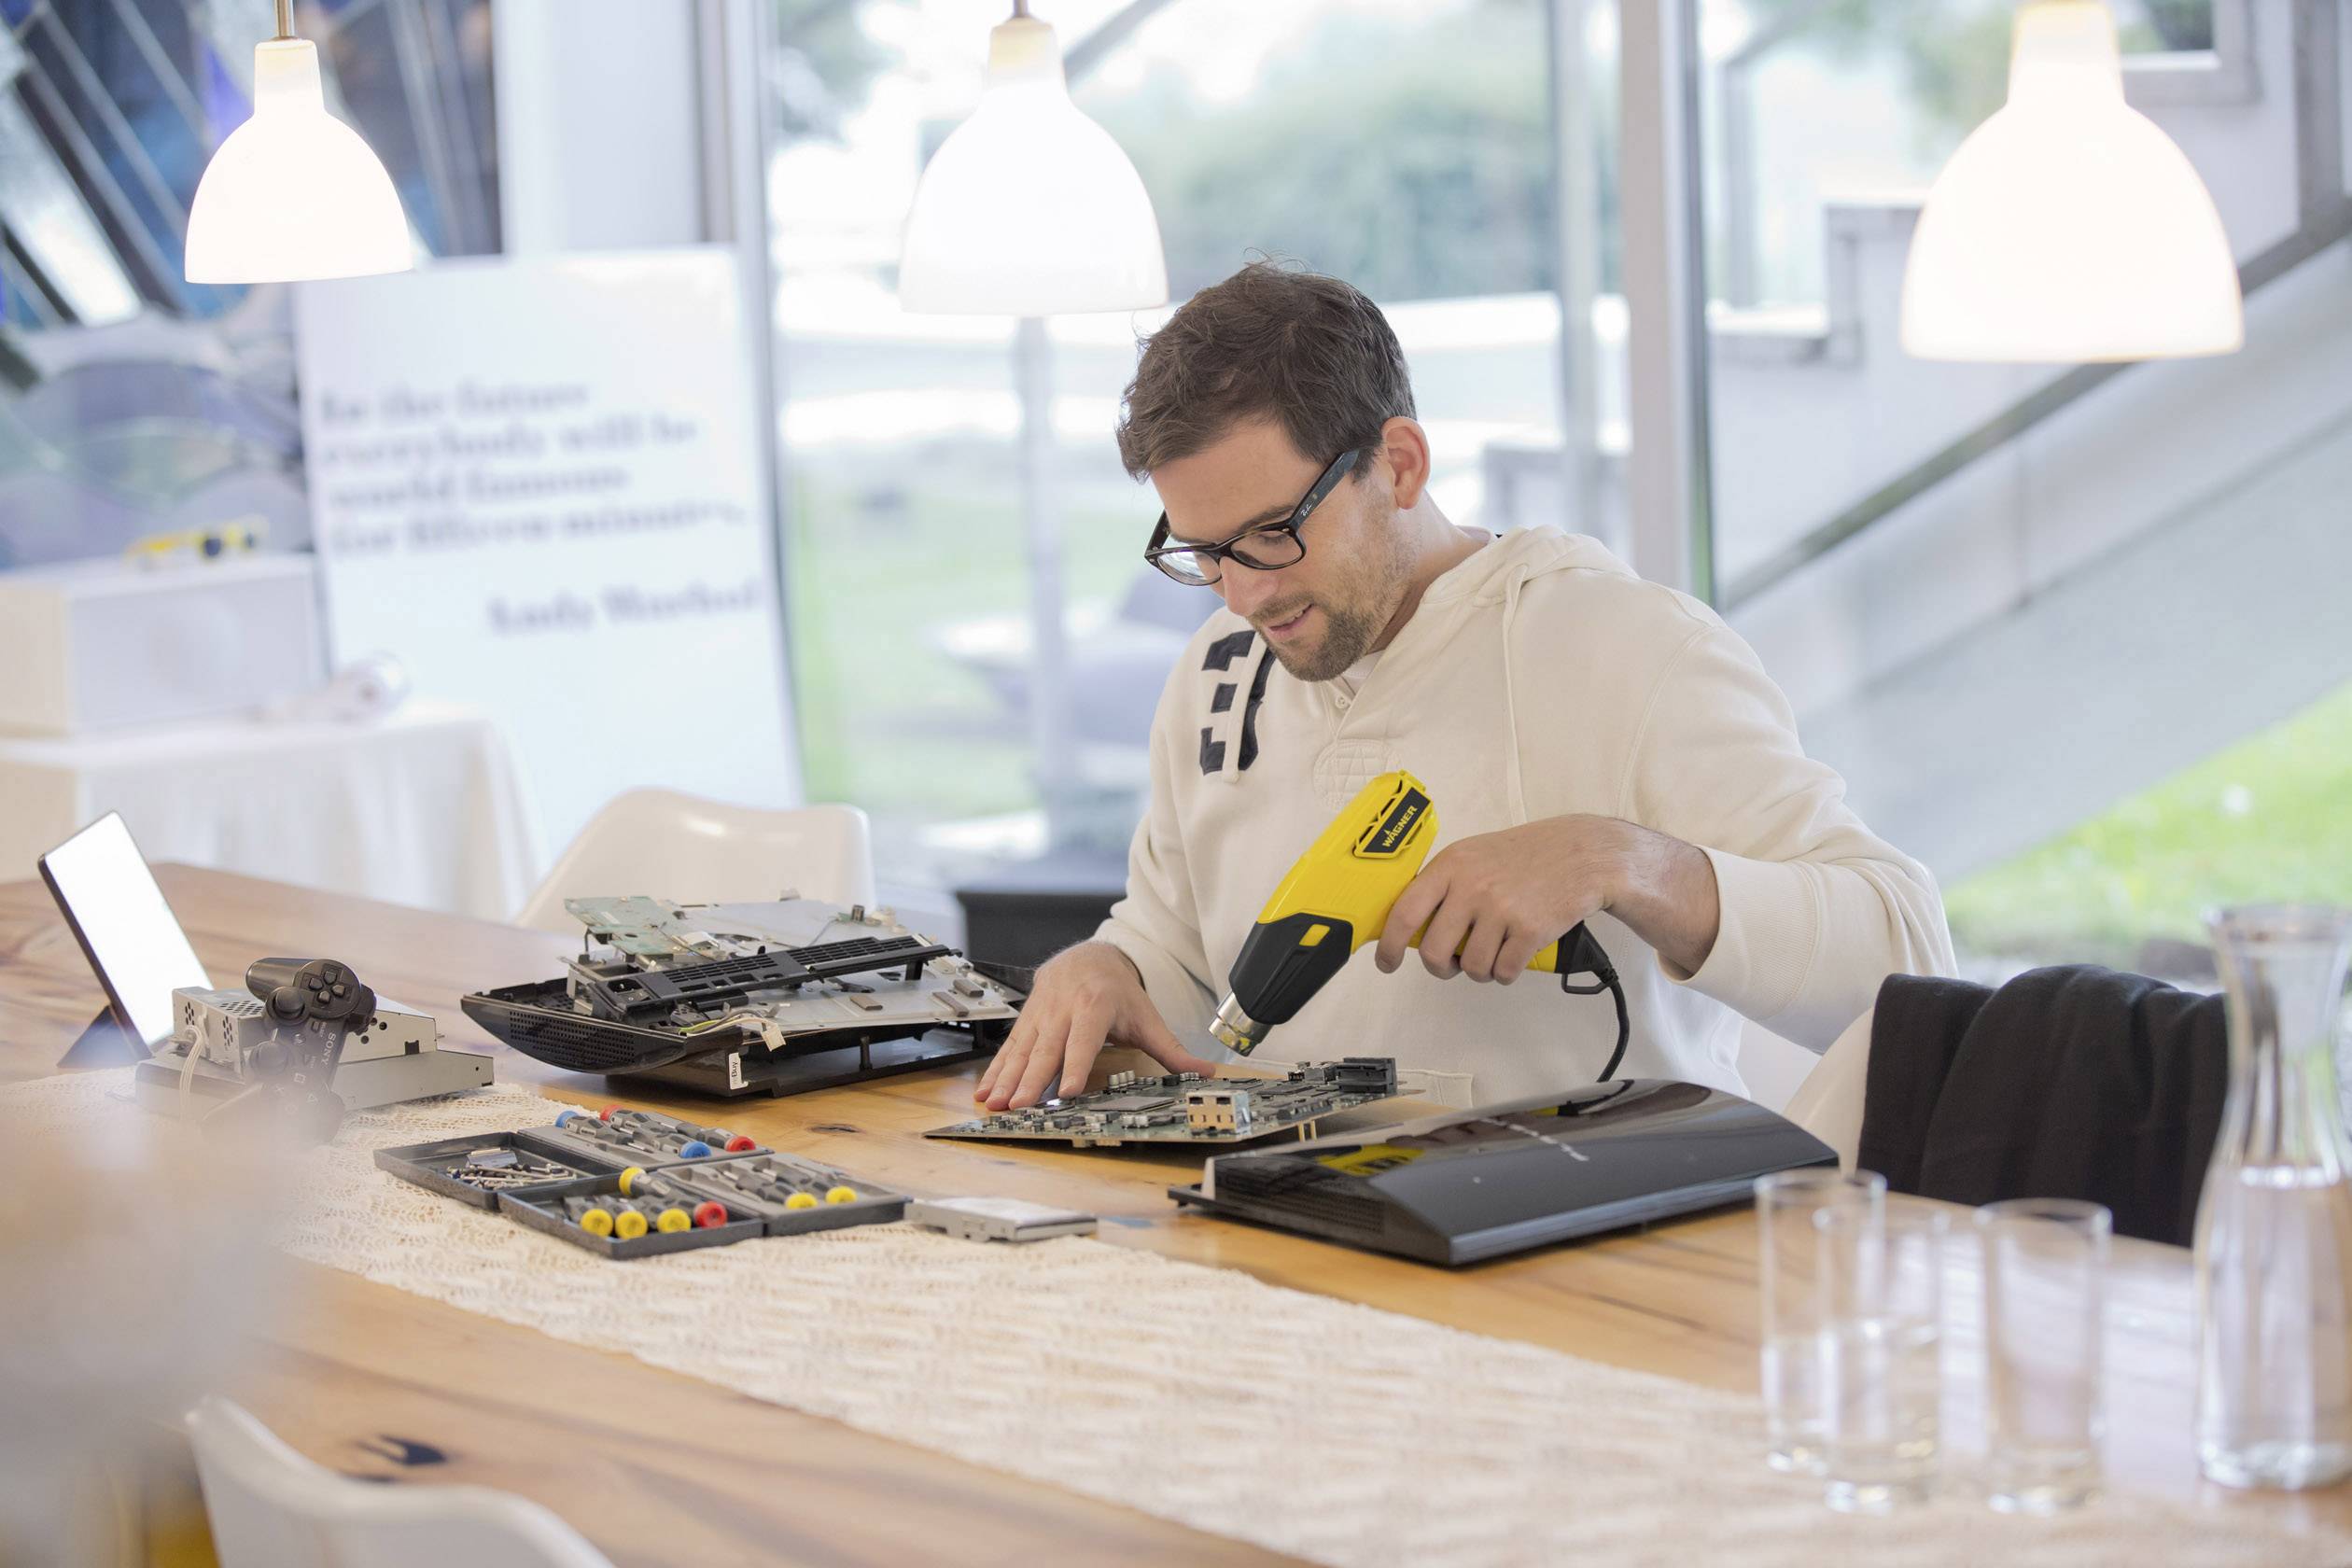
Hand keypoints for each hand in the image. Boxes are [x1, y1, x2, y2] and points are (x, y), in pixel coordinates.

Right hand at [974, 941, 1216, 1110]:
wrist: (1088, 956)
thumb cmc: (1118, 990)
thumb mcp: (1147, 1016)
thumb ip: (1172, 1049)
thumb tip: (1205, 1071)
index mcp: (1096, 1006)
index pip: (1084, 1040)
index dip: (1074, 1066)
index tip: (1065, 1092)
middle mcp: (1063, 1008)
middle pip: (1046, 1048)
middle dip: (1030, 1079)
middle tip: (1018, 1106)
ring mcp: (1041, 1013)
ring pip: (1022, 1049)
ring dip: (1007, 1078)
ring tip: (995, 1103)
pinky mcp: (1026, 1020)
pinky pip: (1010, 1047)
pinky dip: (996, 1070)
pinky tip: (985, 1091)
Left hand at [1372, 815, 1716, 982]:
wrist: (1583, 854)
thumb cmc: (1524, 856)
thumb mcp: (1474, 855)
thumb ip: (1443, 884)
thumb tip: (1409, 926)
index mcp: (1450, 866)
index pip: (1404, 913)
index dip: (1389, 946)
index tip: (1387, 963)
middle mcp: (1471, 888)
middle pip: (1434, 952)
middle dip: (1441, 968)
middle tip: (1452, 964)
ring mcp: (1501, 910)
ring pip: (1471, 968)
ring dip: (1479, 970)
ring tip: (1493, 952)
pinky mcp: (1530, 931)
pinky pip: (1503, 972)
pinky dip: (1505, 972)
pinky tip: (1513, 955)